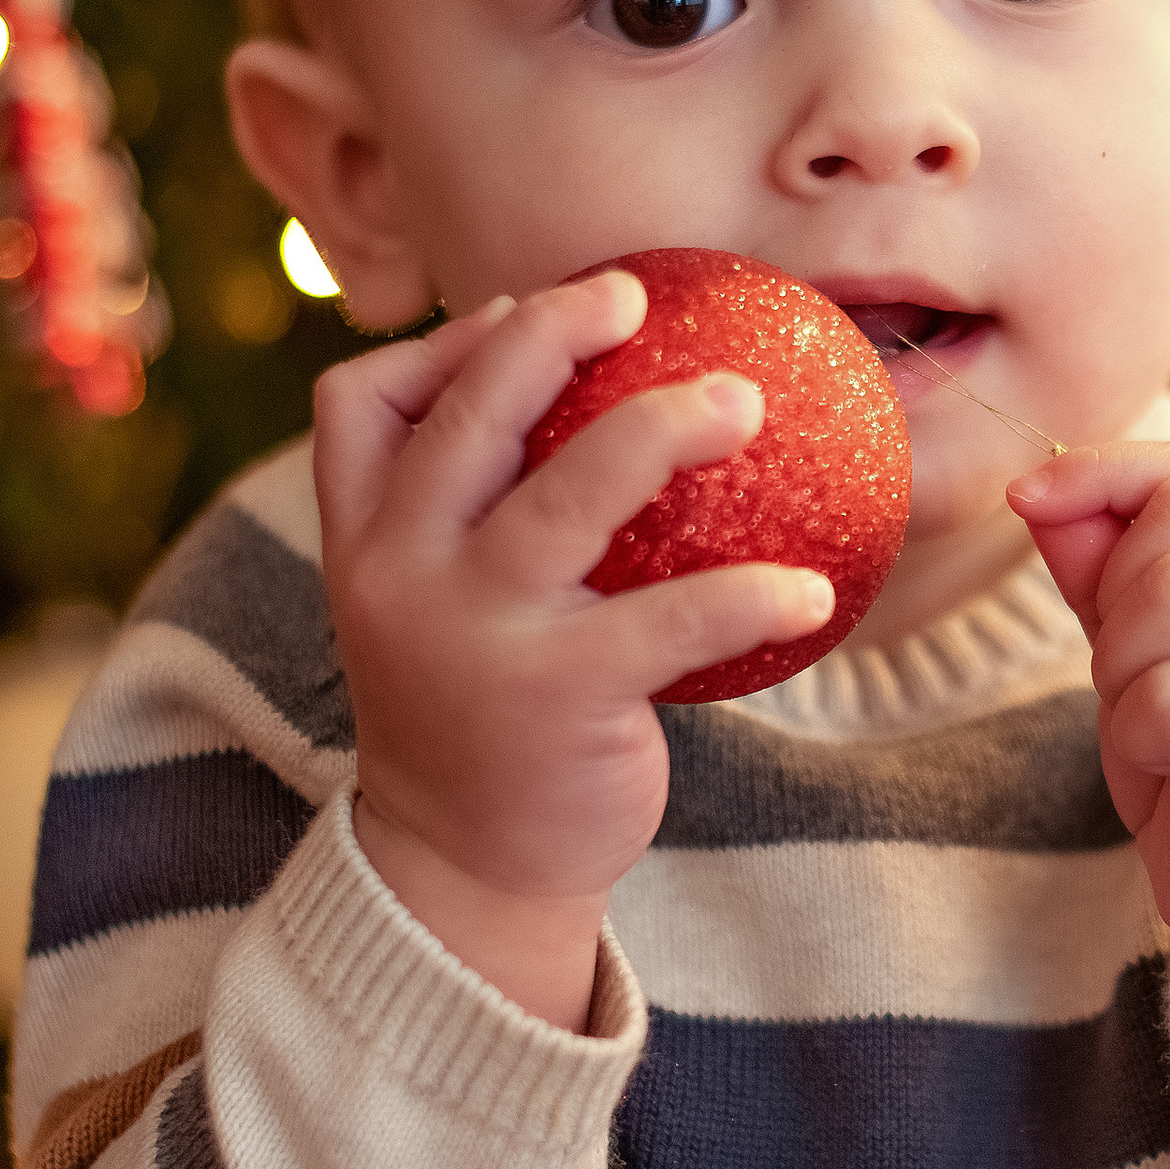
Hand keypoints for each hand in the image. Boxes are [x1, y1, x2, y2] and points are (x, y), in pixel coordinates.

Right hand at [314, 271, 832, 1026]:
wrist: (463, 873)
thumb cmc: (479, 714)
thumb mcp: (434, 609)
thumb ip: (470, 518)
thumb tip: (591, 399)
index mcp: (366, 543)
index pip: (359, 404)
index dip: (439, 344)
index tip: (516, 312)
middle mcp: (403, 575)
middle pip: (468, 415)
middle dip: (548, 332)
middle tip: (631, 294)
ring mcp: (475, 634)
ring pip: (569, 491)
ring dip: (663, 426)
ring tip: (744, 401)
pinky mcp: (556, 697)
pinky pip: (669, 620)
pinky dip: (751, 595)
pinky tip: (811, 589)